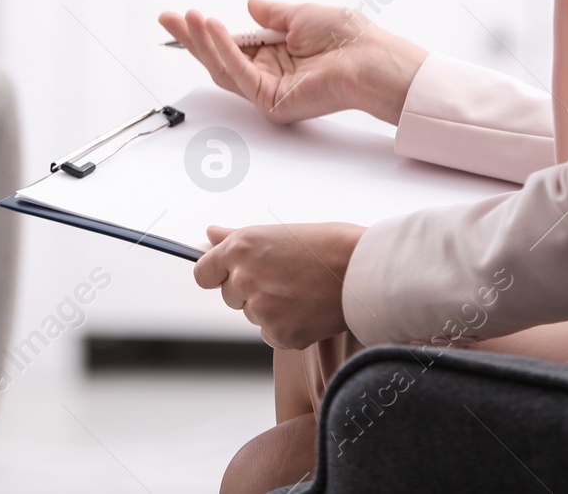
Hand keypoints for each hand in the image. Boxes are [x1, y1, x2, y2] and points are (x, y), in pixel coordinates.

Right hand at [159, 0, 427, 125]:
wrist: (371, 59)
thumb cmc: (348, 38)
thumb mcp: (302, 14)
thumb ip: (272, 13)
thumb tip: (251, 3)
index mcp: (276, 54)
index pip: (231, 44)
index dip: (206, 31)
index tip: (182, 15)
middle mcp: (269, 74)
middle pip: (219, 58)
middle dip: (191, 38)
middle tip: (167, 18)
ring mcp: (268, 90)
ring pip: (223, 67)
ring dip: (202, 41)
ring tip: (187, 18)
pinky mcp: (271, 101)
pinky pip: (239, 73)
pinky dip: (222, 48)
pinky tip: (211, 27)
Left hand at [194, 223, 364, 349]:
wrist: (365, 270)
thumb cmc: (327, 246)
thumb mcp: (277, 232)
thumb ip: (236, 238)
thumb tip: (210, 234)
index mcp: (240, 248)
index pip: (202, 273)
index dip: (217, 275)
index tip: (229, 276)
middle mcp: (244, 278)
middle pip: (230, 296)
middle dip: (251, 291)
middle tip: (285, 279)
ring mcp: (261, 308)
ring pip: (253, 315)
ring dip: (271, 309)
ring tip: (302, 291)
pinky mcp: (279, 333)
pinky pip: (271, 334)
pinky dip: (287, 327)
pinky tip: (309, 310)